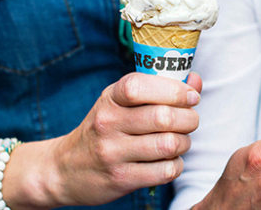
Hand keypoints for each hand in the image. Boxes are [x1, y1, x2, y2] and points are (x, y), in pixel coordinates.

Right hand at [35, 73, 201, 206]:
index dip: (174, 90)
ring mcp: (112, 153)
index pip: (141, 86)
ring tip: (180, 141)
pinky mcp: (121, 179)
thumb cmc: (104, 129)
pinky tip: (169, 160)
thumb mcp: (121, 102)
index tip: (191, 97)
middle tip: (190, 121)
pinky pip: (165, 171)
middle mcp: (108, 123)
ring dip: (184, 143)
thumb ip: (159, 89)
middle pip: (164, 117)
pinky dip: (176, 165)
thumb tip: (196, 81)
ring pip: (169, 144)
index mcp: (110, 98)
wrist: (65, 169)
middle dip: (189, 119)